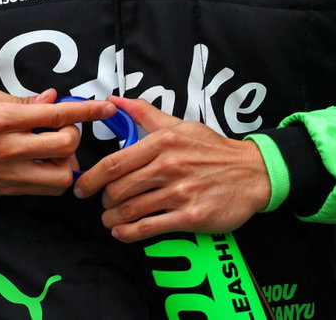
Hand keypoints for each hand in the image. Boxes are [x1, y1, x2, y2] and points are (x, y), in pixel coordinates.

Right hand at [0, 87, 114, 195]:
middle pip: (65, 147)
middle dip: (74, 135)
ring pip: (60, 177)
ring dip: (67, 162)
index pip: (57, 115)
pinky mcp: (5, 189)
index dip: (87, 112)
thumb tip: (52, 99)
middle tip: (64, 128)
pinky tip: (44, 162)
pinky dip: (52, 176)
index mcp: (3, 119)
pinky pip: (43, 188)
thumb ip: (21, 100)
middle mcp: (8, 148)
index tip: (106, 108)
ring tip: (56, 150)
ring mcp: (8, 173)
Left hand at [73, 96, 271, 243]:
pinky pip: (148, 228)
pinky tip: (124, 232)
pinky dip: (128, 234)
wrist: (252, 172)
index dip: (92, 178)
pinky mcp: (190, 216)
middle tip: (104, 205)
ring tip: (111, 220)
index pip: (114, 162)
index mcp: (164, 142)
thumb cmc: (213, 149)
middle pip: (118, 190)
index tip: (83, 187)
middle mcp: (170, 166)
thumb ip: (146, 114)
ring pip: (130, 211)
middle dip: (104, 202)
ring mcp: (180, 192)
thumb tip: (115, 101)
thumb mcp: (181, 125)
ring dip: (113, 220)